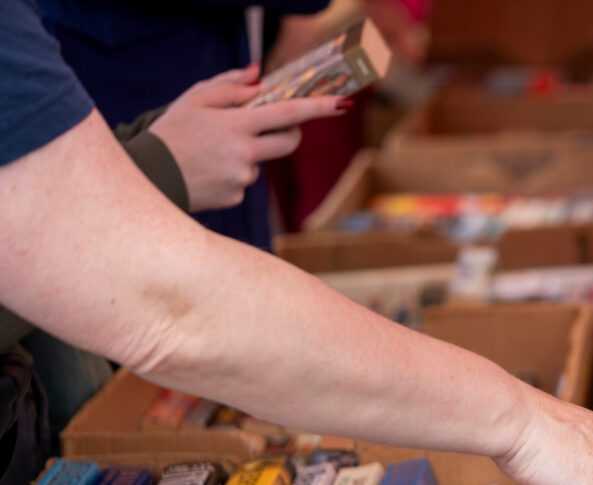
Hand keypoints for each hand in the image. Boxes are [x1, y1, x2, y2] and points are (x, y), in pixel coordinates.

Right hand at [149, 64, 348, 211]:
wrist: (148, 175)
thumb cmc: (170, 131)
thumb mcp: (194, 99)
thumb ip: (230, 85)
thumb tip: (259, 76)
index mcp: (237, 125)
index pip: (288, 113)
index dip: (318, 108)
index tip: (342, 103)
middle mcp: (245, 153)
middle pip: (289, 143)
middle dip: (289, 131)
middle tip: (270, 123)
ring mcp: (242, 178)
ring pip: (261, 160)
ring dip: (247, 152)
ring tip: (211, 151)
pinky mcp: (236, 196)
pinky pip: (244, 180)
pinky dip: (232, 172)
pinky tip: (207, 170)